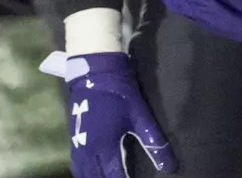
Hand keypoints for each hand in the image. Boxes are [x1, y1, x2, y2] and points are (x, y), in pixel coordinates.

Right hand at [43, 50, 172, 176]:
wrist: (95, 75)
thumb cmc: (121, 95)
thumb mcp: (141, 118)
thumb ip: (154, 144)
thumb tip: (169, 167)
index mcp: (104, 148)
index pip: (114, 177)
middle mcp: (88, 151)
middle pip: (96, 177)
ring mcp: (77, 145)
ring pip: (83, 173)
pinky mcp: (73, 139)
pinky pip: (76, 165)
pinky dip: (84, 173)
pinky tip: (91, 173)